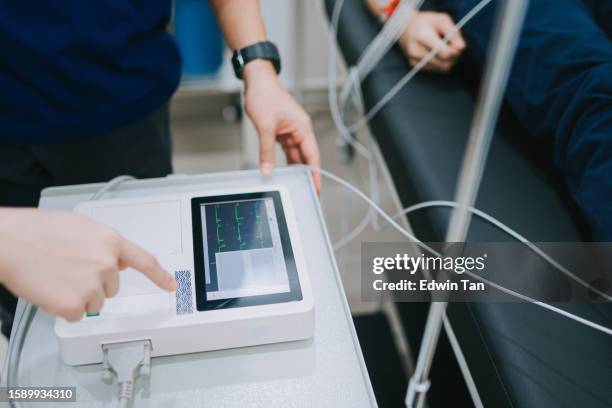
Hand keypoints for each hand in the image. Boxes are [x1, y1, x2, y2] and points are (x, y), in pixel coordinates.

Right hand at [0, 208, 175, 320]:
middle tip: (69, 269)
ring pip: (95, 302)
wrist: (9, 242)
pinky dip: (64, 308)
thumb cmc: (37, 231)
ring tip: (57, 276)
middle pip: (112, 286)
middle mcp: (106, 264)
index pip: (145, 261)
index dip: (160, 276)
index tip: (171, 286)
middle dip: (94, 282)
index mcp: (110, 241)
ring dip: (79, 295)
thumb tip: (117, 260)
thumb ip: (103, 244)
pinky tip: (51, 289)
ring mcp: (92, 285)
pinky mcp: (75, 305)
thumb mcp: (80, 227)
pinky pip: (77, 314)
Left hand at [243, 60, 321, 191]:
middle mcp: (299, 131)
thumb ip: (266, 151)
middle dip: (306, 174)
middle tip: (306, 191)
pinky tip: (283, 170)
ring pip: (295, 155)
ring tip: (295, 184)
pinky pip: (286, 150)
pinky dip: (284, 160)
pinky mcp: (281, 132)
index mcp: (303, 128)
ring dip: (295, 168)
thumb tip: (267, 170)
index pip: (313, 156)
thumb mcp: (265, 127)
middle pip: (306, 157)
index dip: (315, 173)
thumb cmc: (266, 96)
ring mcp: (291, 131)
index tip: (317, 187)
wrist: (257, 82)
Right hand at [399, 12, 465, 72]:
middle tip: (454, 47)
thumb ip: (453, 33)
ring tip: (447, 49)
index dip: (456, 51)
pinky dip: (441, 63)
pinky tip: (438, 54)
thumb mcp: (441, 19)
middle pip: (445, 64)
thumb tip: (462, 48)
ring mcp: (414, 60)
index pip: (445, 53)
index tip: (458, 44)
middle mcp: (416, 51)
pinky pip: (436, 70)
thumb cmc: (426, 22)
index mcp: (423, 36)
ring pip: (442, 68)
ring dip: (449, 61)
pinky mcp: (414, 66)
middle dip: (454, 57)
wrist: (404, 28)